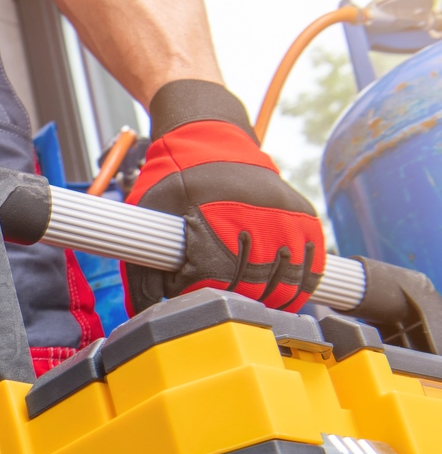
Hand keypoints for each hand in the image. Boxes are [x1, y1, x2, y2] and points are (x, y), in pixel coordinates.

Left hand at [122, 80, 325, 314]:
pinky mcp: (303, 215)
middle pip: (251, 286)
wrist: (211, 140)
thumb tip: (145, 314)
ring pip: (286, 282)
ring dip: (269, 302)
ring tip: (250, 306)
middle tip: (218, 304)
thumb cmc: (173, 182)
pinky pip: (312, 264)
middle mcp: (252, 213)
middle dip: (233, 302)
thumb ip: (142, 269)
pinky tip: (283, 295)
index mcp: (211, 214)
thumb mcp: (147, 217)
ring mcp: (283, 214)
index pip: (212, 280)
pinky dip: (300, 286)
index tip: (187, 294)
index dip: (198, 296)